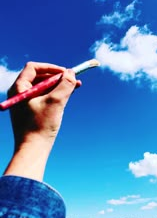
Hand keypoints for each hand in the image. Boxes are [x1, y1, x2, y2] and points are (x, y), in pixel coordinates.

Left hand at [4, 61, 80, 179]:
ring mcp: (26, 102)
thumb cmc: (40, 126)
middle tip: (72, 78)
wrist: (33, 150)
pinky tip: (68, 95)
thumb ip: (65, 85)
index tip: (65, 72)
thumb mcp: (55, 102)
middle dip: (58, 76)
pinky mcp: (32, 110)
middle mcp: (20, 93)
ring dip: (60, 85)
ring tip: (76, 85)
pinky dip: (56, 94)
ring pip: (45, 87)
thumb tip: (71, 72)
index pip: (33, 68)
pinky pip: (45, 97)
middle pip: (40, 77)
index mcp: (19, 88)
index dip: (51, 67)